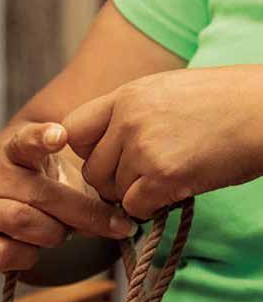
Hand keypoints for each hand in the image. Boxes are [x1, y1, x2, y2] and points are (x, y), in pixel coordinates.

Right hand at [0, 121, 132, 271]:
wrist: (1, 207)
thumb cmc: (42, 190)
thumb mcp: (63, 179)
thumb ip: (86, 194)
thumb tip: (119, 224)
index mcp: (16, 151)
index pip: (26, 140)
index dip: (42, 138)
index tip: (61, 136)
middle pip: (44, 195)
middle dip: (85, 213)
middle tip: (117, 225)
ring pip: (24, 222)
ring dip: (54, 233)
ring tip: (60, 232)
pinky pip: (7, 253)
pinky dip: (28, 256)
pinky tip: (35, 249)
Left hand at [63, 66, 262, 218]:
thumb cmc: (226, 103)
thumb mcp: (168, 92)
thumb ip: (133, 114)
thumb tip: (111, 146)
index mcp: (128, 95)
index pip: (74, 129)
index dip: (88, 152)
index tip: (110, 160)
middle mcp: (129, 119)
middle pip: (91, 170)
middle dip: (112, 183)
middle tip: (142, 180)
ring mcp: (145, 147)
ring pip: (113, 192)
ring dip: (135, 196)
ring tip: (165, 182)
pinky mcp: (164, 176)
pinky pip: (134, 207)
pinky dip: (150, 209)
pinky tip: (172, 194)